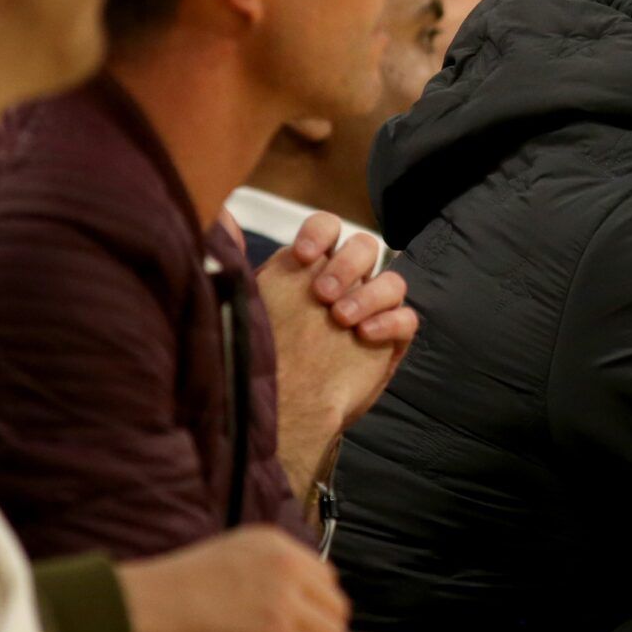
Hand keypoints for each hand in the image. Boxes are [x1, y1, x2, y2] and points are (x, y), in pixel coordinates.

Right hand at [116, 525, 350, 631]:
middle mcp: (286, 563)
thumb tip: (287, 604)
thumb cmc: (166, 593)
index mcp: (274, 542)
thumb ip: (261, 574)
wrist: (135, 610)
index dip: (320, 609)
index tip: (311, 630)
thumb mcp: (226, 562)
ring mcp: (284, 599)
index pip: (324, 577)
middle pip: (334, 606)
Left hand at [259, 215, 416, 499]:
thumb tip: (223, 220)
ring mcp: (369, 312)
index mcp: (310, 268)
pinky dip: (391, 320)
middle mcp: (343, 284)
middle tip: (322, 295)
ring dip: (370, 293)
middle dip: (346, 265)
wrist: (277, 411)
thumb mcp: (243, 305)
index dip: (319, 233)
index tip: (300, 256)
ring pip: (392, 280)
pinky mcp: (388, 341)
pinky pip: (407, 318)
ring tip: (341, 318)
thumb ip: (232, 262)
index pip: (328, 227)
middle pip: (364, 246)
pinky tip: (363, 334)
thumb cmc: (258, 358)